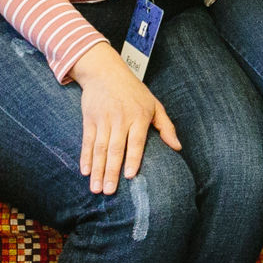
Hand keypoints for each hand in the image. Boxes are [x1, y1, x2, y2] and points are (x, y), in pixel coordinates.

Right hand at [71, 46, 180, 194]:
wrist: (105, 71)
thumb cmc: (134, 91)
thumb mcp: (154, 104)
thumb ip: (166, 126)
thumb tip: (177, 147)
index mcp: (138, 117)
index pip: (136, 142)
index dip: (132, 159)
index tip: (129, 176)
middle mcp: (120, 119)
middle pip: (115, 149)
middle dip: (111, 172)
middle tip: (108, 191)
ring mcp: (103, 119)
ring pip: (100, 148)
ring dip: (97, 170)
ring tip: (96, 188)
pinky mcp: (89, 119)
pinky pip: (87, 141)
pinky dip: (85, 157)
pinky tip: (85, 171)